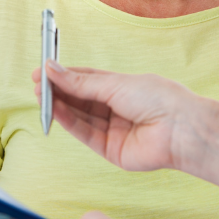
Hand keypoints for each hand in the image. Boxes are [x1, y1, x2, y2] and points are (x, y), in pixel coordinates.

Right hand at [32, 61, 215, 172]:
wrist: (181, 129)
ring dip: (60, 106)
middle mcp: (116, 108)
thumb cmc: (158, 99)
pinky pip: (85, 134)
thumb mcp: (115, 85)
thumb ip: (81, 83)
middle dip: (58, 91)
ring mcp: (113, 129)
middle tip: (37, 84)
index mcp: (121, 87)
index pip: (86, 80)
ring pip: (80, 117)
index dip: (64, 76)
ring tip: (41, 96)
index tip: (43, 71)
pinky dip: (69, 122)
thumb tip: (52, 70)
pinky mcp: (110, 149)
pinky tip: (55, 110)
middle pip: (80, 99)